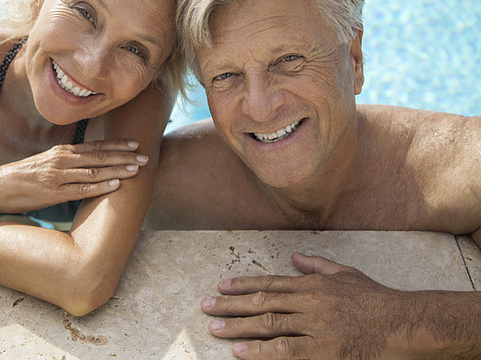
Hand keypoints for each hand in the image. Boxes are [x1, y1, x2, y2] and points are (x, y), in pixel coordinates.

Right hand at [0, 140, 147, 213]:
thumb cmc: (20, 177)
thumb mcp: (44, 163)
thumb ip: (64, 162)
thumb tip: (84, 164)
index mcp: (61, 152)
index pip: (94, 146)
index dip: (116, 146)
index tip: (134, 144)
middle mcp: (61, 160)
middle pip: (99, 157)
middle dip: (124, 157)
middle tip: (145, 156)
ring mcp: (58, 176)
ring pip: (94, 172)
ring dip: (118, 170)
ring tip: (137, 170)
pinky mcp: (53, 193)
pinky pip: (82, 190)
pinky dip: (101, 188)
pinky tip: (116, 185)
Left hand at [201, 252, 410, 359]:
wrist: (402, 322)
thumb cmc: (374, 298)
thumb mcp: (345, 274)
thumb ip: (316, 265)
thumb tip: (294, 258)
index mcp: (311, 284)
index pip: (270, 283)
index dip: (242, 285)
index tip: (221, 287)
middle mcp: (308, 301)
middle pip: (262, 302)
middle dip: (230, 305)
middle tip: (205, 307)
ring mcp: (314, 326)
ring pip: (268, 324)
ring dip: (238, 327)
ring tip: (213, 328)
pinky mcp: (323, 350)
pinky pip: (286, 351)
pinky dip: (261, 351)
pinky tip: (240, 352)